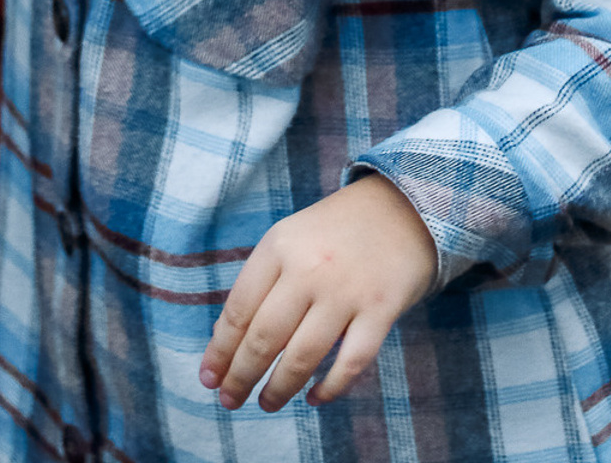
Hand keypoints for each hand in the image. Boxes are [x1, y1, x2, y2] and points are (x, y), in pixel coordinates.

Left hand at [198, 173, 437, 413]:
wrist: (402, 205)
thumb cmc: (335, 230)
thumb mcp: (290, 239)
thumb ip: (262, 282)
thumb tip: (227, 340)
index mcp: (279, 246)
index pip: (239, 309)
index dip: (220, 350)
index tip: (208, 378)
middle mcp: (309, 268)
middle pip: (264, 337)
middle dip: (241, 376)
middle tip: (230, 400)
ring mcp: (346, 291)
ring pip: (302, 356)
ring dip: (279, 389)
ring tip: (266, 403)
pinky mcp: (380, 309)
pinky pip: (350, 363)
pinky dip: (330, 389)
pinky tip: (314, 399)